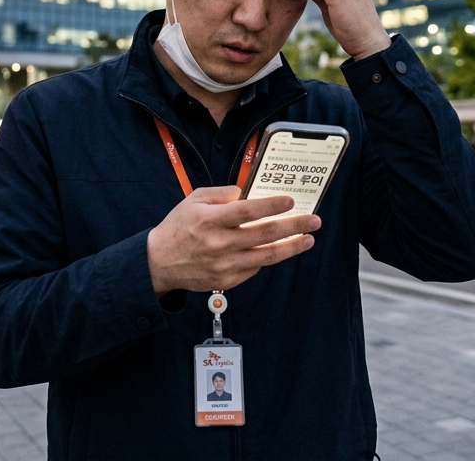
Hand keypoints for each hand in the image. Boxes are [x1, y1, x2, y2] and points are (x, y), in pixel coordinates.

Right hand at [146, 186, 320, 295]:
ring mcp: (225, 265)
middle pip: (265, 234)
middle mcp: (219, 244)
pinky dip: (267, 257)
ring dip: (291, 247)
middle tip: (313, 221)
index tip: (291, 201)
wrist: (160, 262)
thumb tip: (249, 194)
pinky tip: (277, 249)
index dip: (272, 205)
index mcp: (209, 220)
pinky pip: (254, 267)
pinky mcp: (227, 280)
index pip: (248, 211)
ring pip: (267, 256)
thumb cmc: (179, 227)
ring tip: (308, 239)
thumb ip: (223, 194)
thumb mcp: (195, 200)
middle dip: (294, 226)